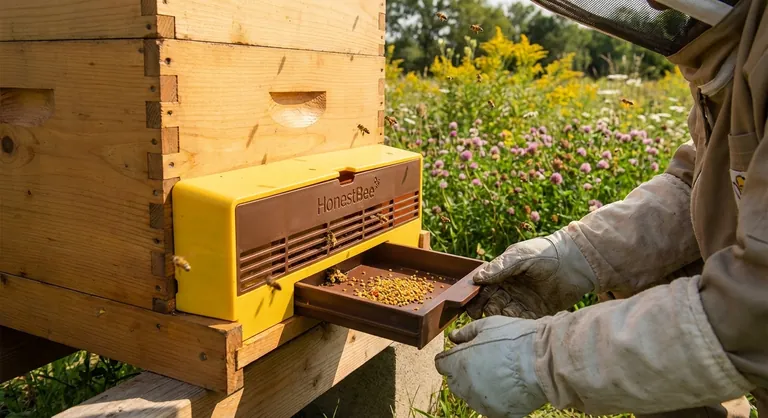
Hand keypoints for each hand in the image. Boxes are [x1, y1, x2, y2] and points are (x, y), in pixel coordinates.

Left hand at [435, 316, 547, 417]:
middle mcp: (466, 386)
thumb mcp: (488, 325)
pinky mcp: (498, 413)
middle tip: (484, 360)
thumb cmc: (515, 339)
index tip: (462, 352)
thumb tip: (453, 337)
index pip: (441, 364)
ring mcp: (482, 402)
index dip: (450, 356)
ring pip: (471, 395)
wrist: (544, 361)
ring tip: (499, 372)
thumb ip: (466, 332)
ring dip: (478, 385)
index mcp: (458, 363)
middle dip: (462, 371)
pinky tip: (508, 386)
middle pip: (454, 381)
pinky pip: (490, 406)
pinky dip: (495, 398)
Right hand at [466, 229, 596, 319]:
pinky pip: (524, 322)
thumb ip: (499, 267)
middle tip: (490, 311)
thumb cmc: (545, 252)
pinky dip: (520, 324)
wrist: (577, 261)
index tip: (470, 305)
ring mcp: (523, 303)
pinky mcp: (538, 313)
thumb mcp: (520, 256)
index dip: (475, 298)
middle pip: (491, 305)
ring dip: (504, 317)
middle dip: (488, 310)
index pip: (482, 290)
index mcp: (501, 276)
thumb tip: (476, 279)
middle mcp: (510, 290)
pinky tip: (521, 322)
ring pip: (506, 315)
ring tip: (509, 312)